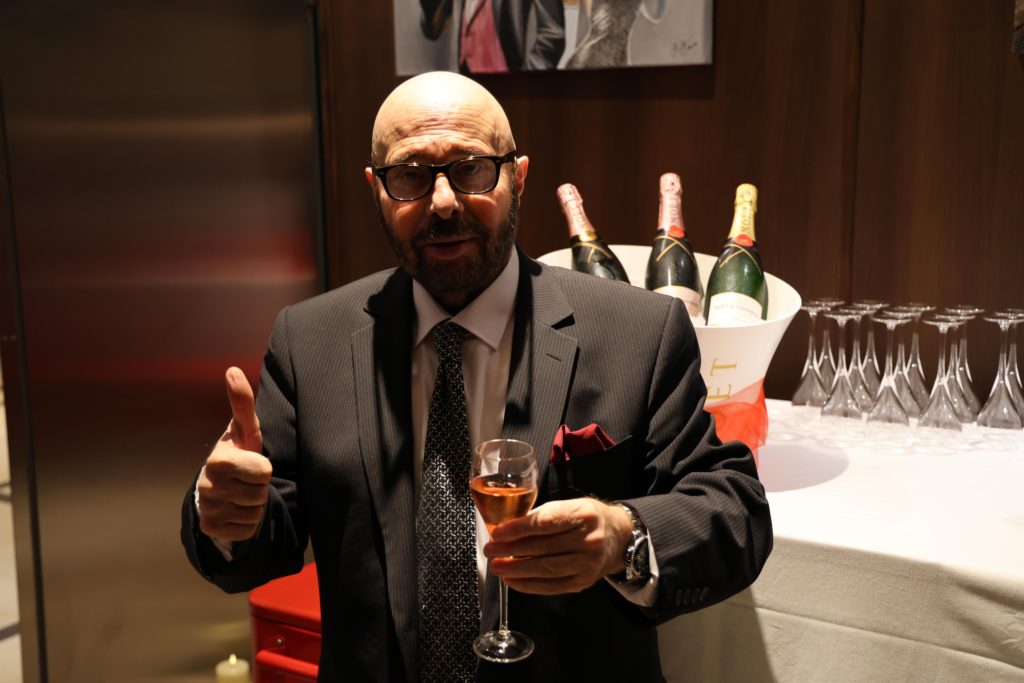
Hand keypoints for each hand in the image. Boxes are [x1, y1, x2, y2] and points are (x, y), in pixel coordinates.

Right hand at [197, 367, 271, 542]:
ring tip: (242, 492)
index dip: (263, 468)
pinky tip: (236, 509)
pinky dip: (247, 522)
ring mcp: (208, 510)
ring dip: (254, 504)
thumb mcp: (245, 429)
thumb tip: (232, 369)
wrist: (218, 484)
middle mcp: (208, 487)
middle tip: (247, 479)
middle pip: (260, 493)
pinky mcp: (211, 529)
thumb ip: (242, 402)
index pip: (264, 471)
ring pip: (255, 513)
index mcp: (218, 460)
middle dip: (259, 487)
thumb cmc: (239, 452)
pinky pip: (247, 530)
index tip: (251, 462)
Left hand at [483, 497, 633, 594]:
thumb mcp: (570, 505)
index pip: (545, 522)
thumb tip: (508, 529)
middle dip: (511, 550)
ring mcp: (588, 564)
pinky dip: (529, 584)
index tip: (498, 533)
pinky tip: (512, 580)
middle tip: (490, 551)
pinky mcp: (584, 582)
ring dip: (516, 569)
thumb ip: (542, 515)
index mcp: (584, 514)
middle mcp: (589, 540)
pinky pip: (552, 586)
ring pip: (545, 569)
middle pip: (542, 547)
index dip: (518, 529)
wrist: (618, 537)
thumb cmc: (587, 518)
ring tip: (497, 567)